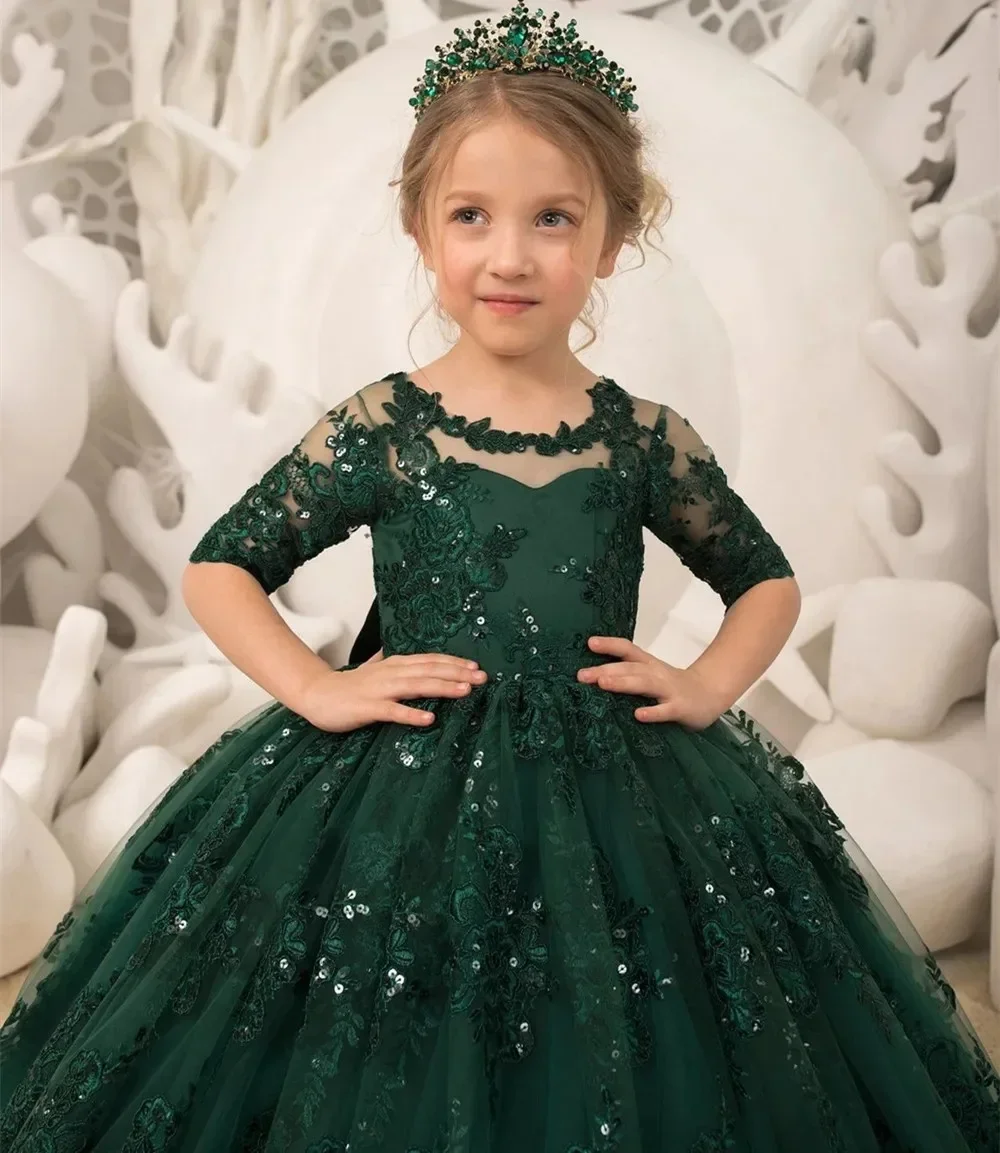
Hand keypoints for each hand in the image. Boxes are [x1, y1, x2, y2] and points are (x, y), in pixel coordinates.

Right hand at [296, 650, 487, 732]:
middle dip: (457, 673)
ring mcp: (379, 690)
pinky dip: (412, 713)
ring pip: (416, 686)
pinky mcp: (368, 708)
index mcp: (394, 665)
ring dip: (442, 687)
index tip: (476, 667)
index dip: (453, 663)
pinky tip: (430, 718)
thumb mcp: (372, 669)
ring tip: (465, 691)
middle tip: (482, 678)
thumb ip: (386, 661)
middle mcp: (391, 673)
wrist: (316, 694)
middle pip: (429, 670)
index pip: (430, 660)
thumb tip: (390, 650)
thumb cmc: (347, 686)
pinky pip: (393, 711)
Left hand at [577, 636, 728, 728]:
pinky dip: (652, 712)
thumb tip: (594, 678)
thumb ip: (629, 675)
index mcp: (648, 664)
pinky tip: (638, 715)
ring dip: (623, 683)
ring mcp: (669, 690)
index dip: (609, 645)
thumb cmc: (673, 686)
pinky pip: (665, 710)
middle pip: (629, 668)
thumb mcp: (651, 675)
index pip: (627, 649)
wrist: (711, 693)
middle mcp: (656, 673)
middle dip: (605, 670)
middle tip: (582, 675)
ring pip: (644, 684)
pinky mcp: (680, 708)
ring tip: (603, 684)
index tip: (589, 643)